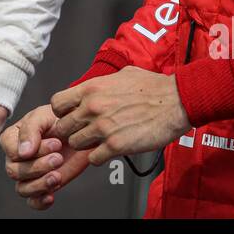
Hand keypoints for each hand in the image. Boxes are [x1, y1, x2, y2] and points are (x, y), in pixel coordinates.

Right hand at [0, 102, 91, 210]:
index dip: (35, 150)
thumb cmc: (58, 119)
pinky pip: (32, 202)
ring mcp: (27, 174)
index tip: (56, 143)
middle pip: (15, 171)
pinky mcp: (41, 186)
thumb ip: (31, 130)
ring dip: (40, 185)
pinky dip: (40, 202)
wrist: (79, 131)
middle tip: (59, 157)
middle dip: (39, 166)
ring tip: (58, 176)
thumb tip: (23, 153)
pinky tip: (52, 196)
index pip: (12, 152)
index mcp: (12, 139)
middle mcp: (15, 159)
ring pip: (22, 189)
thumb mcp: (44, 116)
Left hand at [50, 66, 188, 165]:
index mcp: (92, 89)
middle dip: (71, 131)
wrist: (176, 101)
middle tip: (84, 132)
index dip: (62, 112)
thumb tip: (95, 87)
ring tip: (98, 141)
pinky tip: (109, 151)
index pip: (57, 103)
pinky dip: (99, 157)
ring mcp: (102, 128)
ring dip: (85, 145)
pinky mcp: (115, 146)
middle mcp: (92, 107)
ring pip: (75, 144)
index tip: (71, 116)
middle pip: (62, 127)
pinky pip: (93, 159)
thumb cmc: (153, 87)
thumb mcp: (122, 74)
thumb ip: (103, 83)